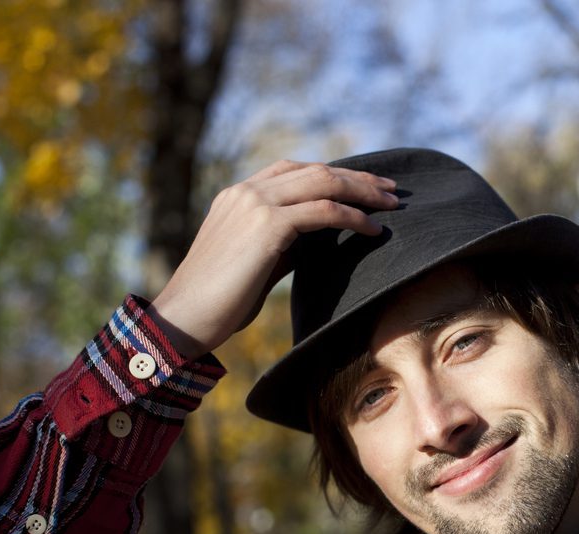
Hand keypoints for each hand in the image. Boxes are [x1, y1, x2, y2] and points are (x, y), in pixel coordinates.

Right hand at [149, 160, 397, 356]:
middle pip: (315, 170)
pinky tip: (374, 230)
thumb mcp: (254, 261)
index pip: (293, 170)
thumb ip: (283, 242)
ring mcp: (255, 204)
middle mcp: (246, 191)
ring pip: (324, 183)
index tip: (363, 186)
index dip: (332, 174)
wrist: (184, 318)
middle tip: (391, 188)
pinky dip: (353, 218)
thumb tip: (320, 238)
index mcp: (238, 195)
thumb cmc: (219, 301)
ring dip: (364, 192)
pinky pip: (323, 212)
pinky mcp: (267, 226)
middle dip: (358, 178)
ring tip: (393, 204)